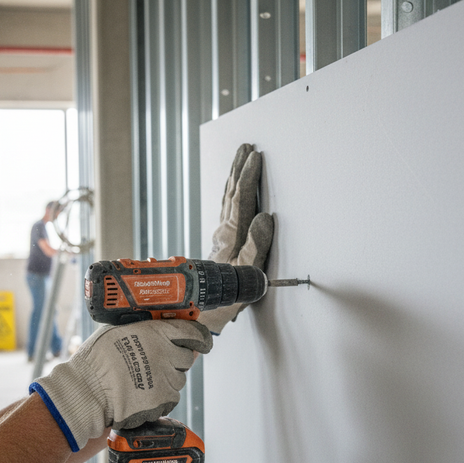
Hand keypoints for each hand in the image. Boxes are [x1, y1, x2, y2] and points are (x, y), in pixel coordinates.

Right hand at [29, 320, 212, 451]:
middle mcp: (166, 355)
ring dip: (167, 379)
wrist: (87, 392)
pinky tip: (142, 394)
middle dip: (175, 359)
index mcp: (157, 333)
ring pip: (178, 379)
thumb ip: (142, 327)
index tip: (202, 342)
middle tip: (156, 362)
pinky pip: (170, 398)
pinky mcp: (162, 401)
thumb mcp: (117, 330)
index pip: (193, 332)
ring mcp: (166, 379)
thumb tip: (154, 326)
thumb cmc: (96, 360)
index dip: (200, 337)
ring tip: (143, 380)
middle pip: (186, 358)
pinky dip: (160, 398)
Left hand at [201, 143, 273, 333]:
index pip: (240, 200)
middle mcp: (224, 234)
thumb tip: (264, 218)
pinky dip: (232, 195)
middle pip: (231, 195)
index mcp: (231, 238)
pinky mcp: (221, 244)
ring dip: (234, 178)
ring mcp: (221, 237)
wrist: (198, 314)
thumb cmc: (223, 300)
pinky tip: (234, 192)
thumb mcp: (244, 277)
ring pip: (226, 200)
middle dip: (239, 169)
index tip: (255, 156)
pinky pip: (227, 211)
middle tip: (245, 147)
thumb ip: (255, 247)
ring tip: (240, 160)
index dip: (248, 177)